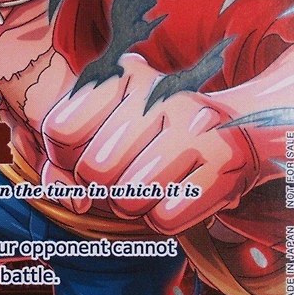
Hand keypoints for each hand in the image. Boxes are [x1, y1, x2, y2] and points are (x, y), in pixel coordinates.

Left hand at [40, 53, 258, 232]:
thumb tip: (75, 202)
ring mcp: (195, 127)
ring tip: (152, 183)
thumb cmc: (150, 139)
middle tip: (127, 173)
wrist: (233, 132)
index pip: (59, 130)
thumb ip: (63, 166)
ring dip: (132, 205)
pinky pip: (164, 219)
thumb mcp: (101, 134)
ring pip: (126, 199)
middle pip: (93, 170)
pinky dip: (163, 218)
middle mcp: (160, 94)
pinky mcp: (223, 163)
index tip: (83, 155)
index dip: (63, 157)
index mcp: (123, 75)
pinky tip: (176, 194)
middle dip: (101, 187)